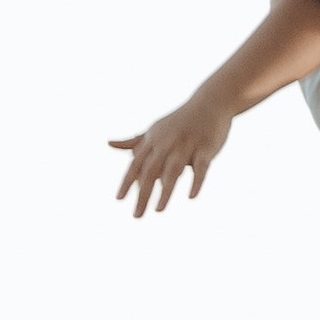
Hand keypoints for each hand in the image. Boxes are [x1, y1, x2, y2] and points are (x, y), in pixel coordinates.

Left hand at [110, 95, 233, 218]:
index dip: (127, 181)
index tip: (119, 199)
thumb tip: (109, 143)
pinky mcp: (206, 148)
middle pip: (151, 171)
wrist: (210, 103)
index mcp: (153, 140)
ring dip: (165, 191)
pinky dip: (196, 181)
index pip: (136, 164)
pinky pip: (200, 167)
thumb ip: (134, 142)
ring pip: (173, 171)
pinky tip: (191, 197)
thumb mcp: (155, 130)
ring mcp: (187, 145)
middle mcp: (167, 143)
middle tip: (136, 216)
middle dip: (142, 194)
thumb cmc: (180, 121)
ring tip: (158, 211)